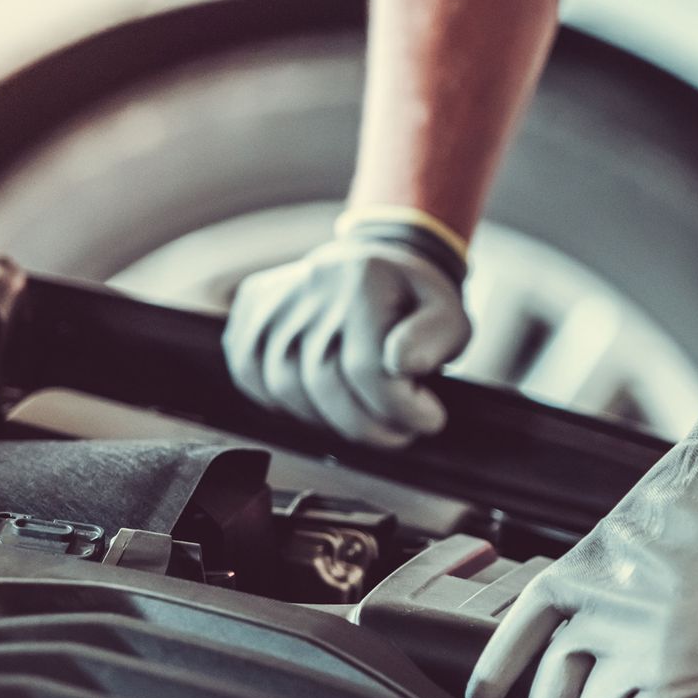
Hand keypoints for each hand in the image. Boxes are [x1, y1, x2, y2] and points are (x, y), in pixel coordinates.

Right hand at [224, 212, 470, 446]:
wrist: (371, 267)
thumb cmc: (412, 301)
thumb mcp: (448, 314)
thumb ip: (436, 338)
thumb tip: (402, 364)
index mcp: (363, 281)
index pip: (368, 368)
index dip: (400, 408)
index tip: (428, 419)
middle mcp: (311, 287)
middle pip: (325, 384)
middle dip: (368, 425)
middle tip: (397, 430)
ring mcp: (274, 301)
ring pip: (288, 390)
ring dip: (331, 420)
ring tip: (364, 414)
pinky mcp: (249, 315)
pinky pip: (255, 380)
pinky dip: (290, 404)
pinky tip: (324, 400)